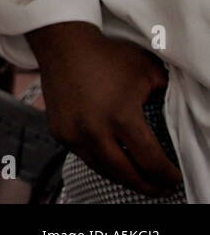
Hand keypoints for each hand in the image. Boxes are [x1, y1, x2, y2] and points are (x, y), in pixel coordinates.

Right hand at [26, 22, 182, 196]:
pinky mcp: (59, 132)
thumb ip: (164, 94)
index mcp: (121, 117)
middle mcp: (95, 130)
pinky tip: (112, 161)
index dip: (166, 175)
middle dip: (147, 186)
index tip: (174, 179)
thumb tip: (173, 112)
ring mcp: (74, 134)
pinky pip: (84, 156)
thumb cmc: (105, 55)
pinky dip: (101, 162)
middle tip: (160, 188)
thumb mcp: (147, 71)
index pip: (150, 160)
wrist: (63, 45)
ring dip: (123, 178)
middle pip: (126, 174)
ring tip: (138, 180)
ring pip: (103, 169)